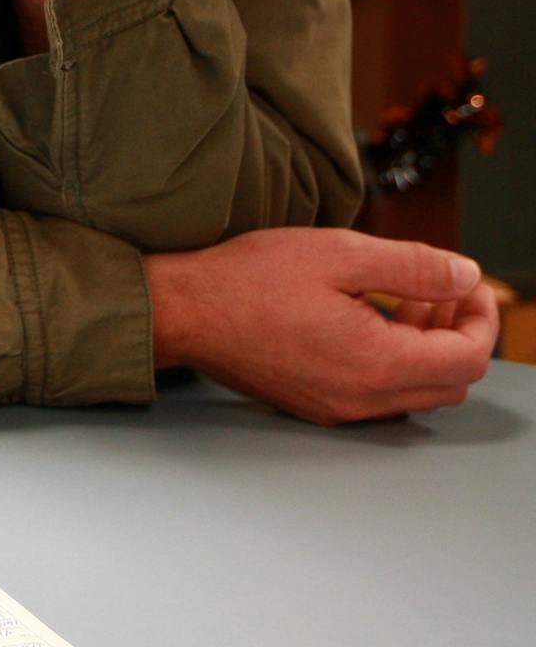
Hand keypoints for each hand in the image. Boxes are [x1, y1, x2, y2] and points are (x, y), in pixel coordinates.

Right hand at [144, 227, 498, 422]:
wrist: (181, 312)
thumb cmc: (247, 280)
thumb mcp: (337, 253)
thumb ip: (413, 266)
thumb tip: (465, 275)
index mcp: (377, 362)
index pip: (469, 358)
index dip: (480, 317)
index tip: (466, 284)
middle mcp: (363, 398)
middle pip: (449, 382)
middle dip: (457, 334)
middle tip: (438, 290)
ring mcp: (338, 408)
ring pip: (415, 392)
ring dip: (425, 349)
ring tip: (402, 301)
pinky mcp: (315, 405)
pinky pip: (379, 394)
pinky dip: (391, 362)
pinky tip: (363, 321)